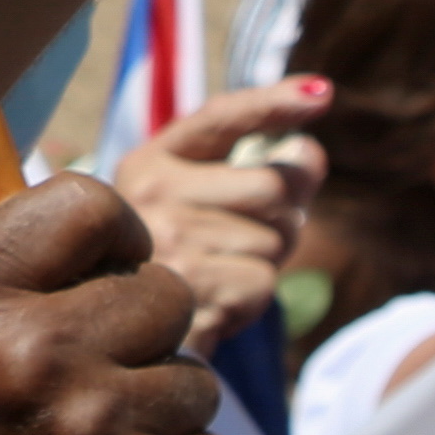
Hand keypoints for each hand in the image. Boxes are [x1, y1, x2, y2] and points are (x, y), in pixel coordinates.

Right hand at [115, 79, 331, 350]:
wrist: (112, 342)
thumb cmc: (171, 266)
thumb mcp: (197, 208)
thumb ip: (253, 175)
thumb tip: (309, 154)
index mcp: (148, 164)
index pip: (220, 118)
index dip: (273, 104)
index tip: (322, 92)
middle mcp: (150, 195)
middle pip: (272, 185)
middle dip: (286, 216)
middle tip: (250, 239)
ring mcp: (165, 243)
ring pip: (274, 239)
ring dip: (265, 262)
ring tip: (219, 275)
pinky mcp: (186, 292)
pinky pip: (263, 283)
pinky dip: (252, 299)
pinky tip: (215, 304)